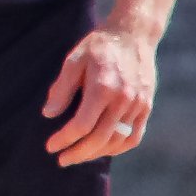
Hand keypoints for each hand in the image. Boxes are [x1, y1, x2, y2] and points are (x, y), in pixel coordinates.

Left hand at [41, 26, 159, 164]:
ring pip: (117, 141)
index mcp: (102, 88)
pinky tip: (103, 149)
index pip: (82, 125)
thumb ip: (62, 88)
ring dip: (97, 153)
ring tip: (79, 156)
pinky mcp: (146, 106)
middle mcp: (123, 100)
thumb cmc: (98, 47)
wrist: (133, 35)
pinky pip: (134, 136)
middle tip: (62, 160)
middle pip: (100, 139)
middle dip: (78, 153)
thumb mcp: (74, 61)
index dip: (64, 139)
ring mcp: (138, 105)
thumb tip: (49, 114)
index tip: (51, 146)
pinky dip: (118, 147)